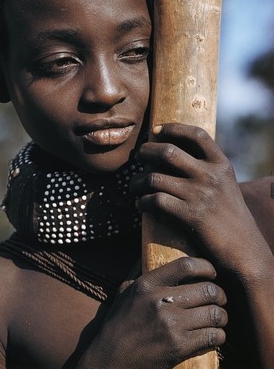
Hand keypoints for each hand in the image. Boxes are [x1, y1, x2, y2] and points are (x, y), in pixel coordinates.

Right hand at [78, 257, 226, 368]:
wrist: (110, 360)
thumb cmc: (118, 324)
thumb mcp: (124, 291)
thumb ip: (137, 269)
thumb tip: (148, 250)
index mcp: (148, 284)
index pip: (186, 265)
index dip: (206, 266)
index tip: (212, 272)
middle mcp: (160, 301)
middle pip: (207, 290)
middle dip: (219, 294)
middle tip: (219, 299)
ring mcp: (171, 325)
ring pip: (214, 314)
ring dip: (221, 316)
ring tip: (218, 318)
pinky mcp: (179, 347)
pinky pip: (213, 336)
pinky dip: (218, 336)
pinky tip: (213, 335)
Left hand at [131, 123, 263, 272]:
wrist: (245, 251)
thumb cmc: (231, 218)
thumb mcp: (226, 186)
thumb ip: (208, 169)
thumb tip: (178, 154)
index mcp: (222, 165)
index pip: (197, 134)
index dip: (173, 128)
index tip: (156, 129)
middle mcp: (211, 175)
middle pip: (168, 151)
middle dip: (146, 151)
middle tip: (137, 156)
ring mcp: (200, 195)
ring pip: (155, 177)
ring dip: (138, 181)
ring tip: (134, 186)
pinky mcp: (190, 216)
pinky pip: (156, 201)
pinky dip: (143, 202)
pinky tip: (141, 204)